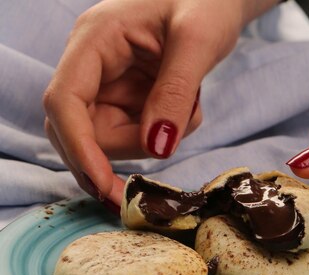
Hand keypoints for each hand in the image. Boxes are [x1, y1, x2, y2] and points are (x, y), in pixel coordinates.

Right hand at [43, 0, 277, 206]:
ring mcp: (109, 83)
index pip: (64, 101)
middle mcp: (93, 65)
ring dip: (155, 140)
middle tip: (172, 140)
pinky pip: (138, 135)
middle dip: (128, 148)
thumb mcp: (198, 41)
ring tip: (193, 107)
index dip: (79, 149)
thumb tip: (157, 148)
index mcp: (96, 39)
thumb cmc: (207, 3)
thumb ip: (176, 92)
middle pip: (84, 130)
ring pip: (112, 139)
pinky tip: (190, 108)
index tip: (104, 186)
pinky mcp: (128, 97)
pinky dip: (166, 134)